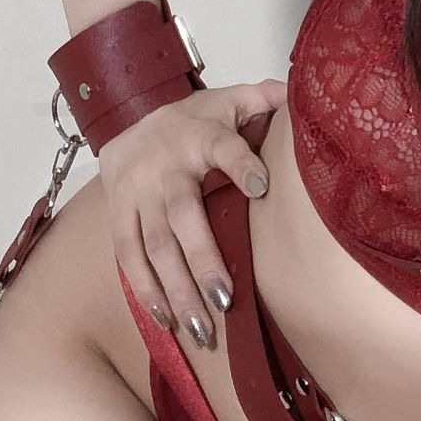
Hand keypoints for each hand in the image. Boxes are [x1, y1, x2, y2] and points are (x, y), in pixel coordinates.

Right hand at [97, 78, 286, 348]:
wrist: (126, 118)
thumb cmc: (191, 119)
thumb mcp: (228, 100)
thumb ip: (263, 98)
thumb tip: (302, 92)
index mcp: (201, 138)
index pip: (224, 148)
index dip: (242, 165)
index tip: (262, 186)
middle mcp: (167, 169)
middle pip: (183, 217)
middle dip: (203, 260)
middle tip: (226, 300)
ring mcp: (138, 195)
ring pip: (154, 246)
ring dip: (176, 289)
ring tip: (200, 328)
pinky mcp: (118, 214)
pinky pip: (128, 256)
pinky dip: (145, 289)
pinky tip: (165, 320)